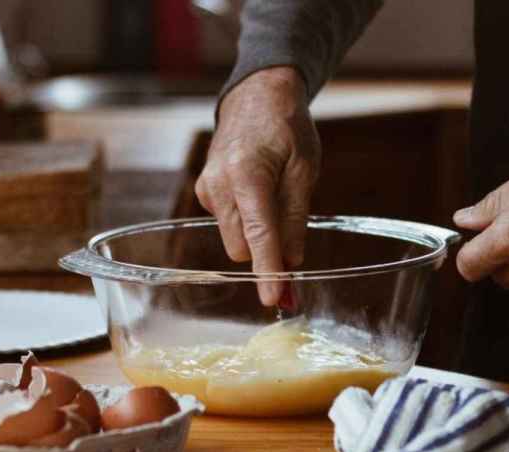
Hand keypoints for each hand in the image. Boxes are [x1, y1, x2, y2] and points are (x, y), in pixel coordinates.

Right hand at [195, 67, 320, 304]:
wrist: (257, 96)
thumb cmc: (286, 128)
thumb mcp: (304, 170)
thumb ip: (296, 219)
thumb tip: (292, 263)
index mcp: (247, 175)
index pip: (259, 236)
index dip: (268, 271)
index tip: (273, 299)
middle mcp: (218, 184)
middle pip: (243, 246)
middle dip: (266, 251)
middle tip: (293, 236)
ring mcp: (207, 189)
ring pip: (234, 239)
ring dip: (257, 234)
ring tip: (274, 197)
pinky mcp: (204, 192)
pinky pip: (228, 223)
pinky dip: (246, 220)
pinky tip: (257, 192)